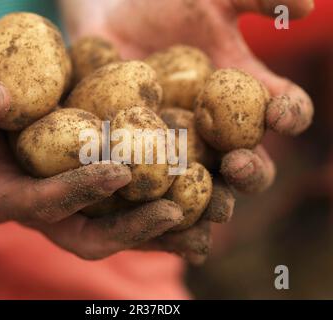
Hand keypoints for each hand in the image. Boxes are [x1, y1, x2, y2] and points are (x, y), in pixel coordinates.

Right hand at [0, 2, 183, 259]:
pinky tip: (195, 193)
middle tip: (176, 213)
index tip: (119, 171)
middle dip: (132, 228)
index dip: (77, 192)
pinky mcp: (90, 181)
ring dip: (160, 227)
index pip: (42, 205)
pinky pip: (129, 199)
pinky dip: (159, 200)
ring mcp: (68, 198)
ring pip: (118, 225)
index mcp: (2, 195)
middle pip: (89, 232)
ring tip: (204, 222)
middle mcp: (39, 207)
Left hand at [63, 0, 313, 261]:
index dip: (289, 115)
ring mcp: (182, 147)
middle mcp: (219, 129)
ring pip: (208, 186)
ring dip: (214, 202)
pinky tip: (168, 225)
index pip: (282, 112)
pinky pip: (160, 189)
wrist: (108, 15)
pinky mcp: (145, 158)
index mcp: (244, 96)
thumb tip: (311, 8)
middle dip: (251, 171)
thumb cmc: (161, 3)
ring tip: (210, 210)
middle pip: (249, 163)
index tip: (280, 114)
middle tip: (237, 166)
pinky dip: (168, 209)